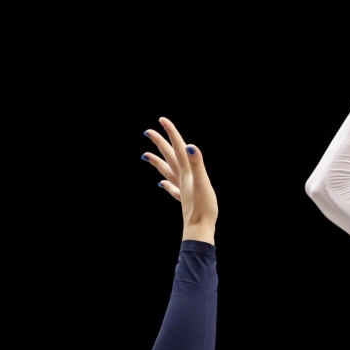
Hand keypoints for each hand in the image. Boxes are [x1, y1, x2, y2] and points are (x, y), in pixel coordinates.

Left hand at [143, 118, 217, 244]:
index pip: (178, 147)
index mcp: (187, 172)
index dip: (171, 133)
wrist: (199, 229)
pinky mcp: (184, 199)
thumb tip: (190, 146)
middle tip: (148, 132)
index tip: (162, 120)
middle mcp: (182, 178)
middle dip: (159, 143)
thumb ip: (197, 163)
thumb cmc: (203, 207)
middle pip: (169, 157)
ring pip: (167, 171)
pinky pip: (172, 189)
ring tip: (145, 155)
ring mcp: (182, 189)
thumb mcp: (203, 182)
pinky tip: (161, 184)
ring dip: (157, 161)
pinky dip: (166, 184)